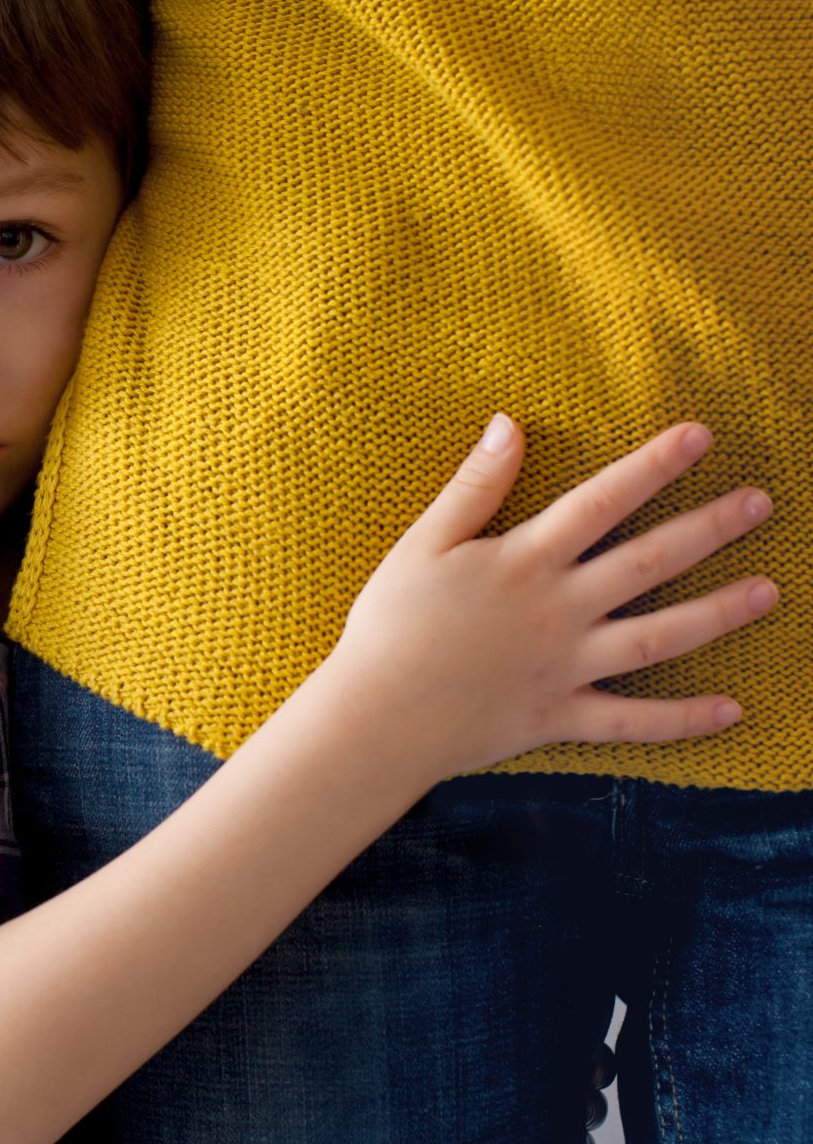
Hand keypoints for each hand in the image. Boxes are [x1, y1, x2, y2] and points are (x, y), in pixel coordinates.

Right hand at [322, 414, 777, 780]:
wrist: (374, 717)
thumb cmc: (388, 626)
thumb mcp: (421, 545)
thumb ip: (472, 487)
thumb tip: (506, 423)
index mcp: (524, 562)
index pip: (600, 501)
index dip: (651, 466)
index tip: (699, 435)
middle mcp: (558, 610)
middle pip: (649, 562)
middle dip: (709, 529)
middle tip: (760, 503)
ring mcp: (566, 666)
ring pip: (659, 637)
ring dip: (719, 614)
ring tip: (770, 591)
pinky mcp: (560, 715)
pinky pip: (632, 721)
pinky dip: (682, 719)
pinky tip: (731, 709)